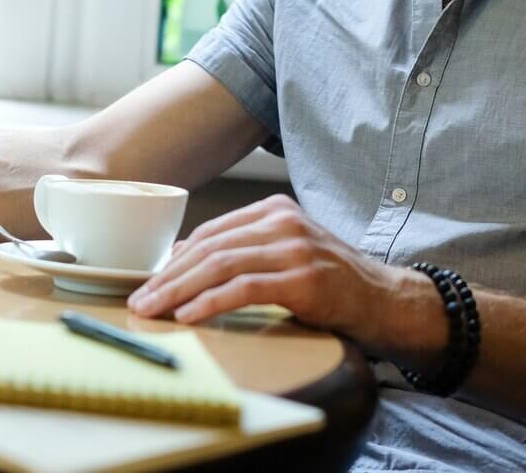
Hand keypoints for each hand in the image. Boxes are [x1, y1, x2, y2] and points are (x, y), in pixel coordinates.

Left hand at [127, 195, 438, 354]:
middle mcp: (282, 221)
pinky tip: (189, 315)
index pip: (210, 233)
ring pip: (220, 266)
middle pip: (209, 248)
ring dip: (179, 291)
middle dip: (168, 277)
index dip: (174, 260)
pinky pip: (244, 289)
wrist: (385, 300)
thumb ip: (243, 251)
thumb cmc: (331, 282)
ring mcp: (294, 247)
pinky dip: (210, 303)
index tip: (147, 284)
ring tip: (154, 312)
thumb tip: (182, 259)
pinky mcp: (303, 278)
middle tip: (139, 302)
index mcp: (274, 210)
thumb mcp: (286, 254)